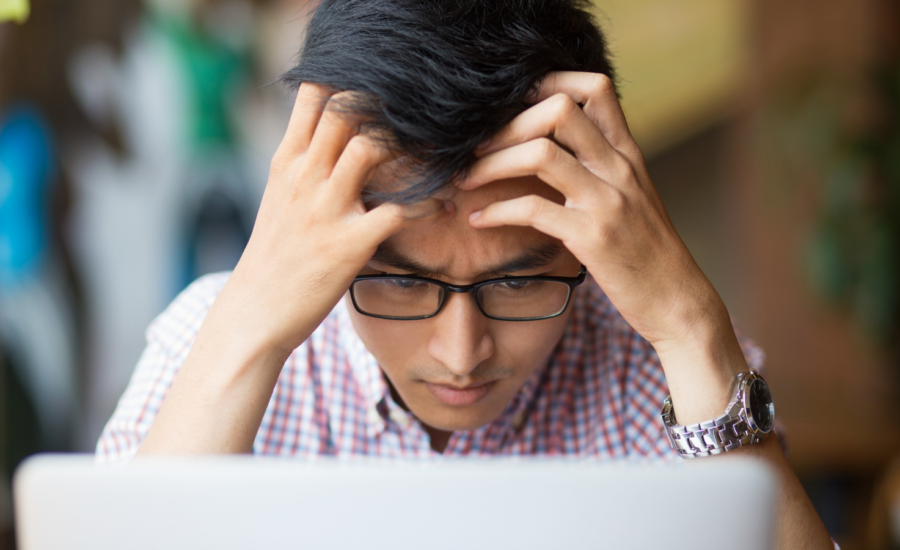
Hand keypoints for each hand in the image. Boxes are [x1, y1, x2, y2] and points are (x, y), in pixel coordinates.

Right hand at [221, 84, 437, 355]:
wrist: (255, 312)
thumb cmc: (274, 255)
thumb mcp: (279, 197)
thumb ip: (304, 161)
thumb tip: (329, 131)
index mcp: (288, 161)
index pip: (314, 93)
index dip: (350, 78)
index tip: (385, 85)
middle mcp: (305, 176)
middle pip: (344, 107)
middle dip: (386, 103)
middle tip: (421, 113)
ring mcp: (325, 208)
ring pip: (370, 147)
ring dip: (409, 146)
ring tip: (437, 154)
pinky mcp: (349, 244)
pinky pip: (398, 211)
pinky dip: (428, 205)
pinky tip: (442, 207)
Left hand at [460, 72, 727, 351]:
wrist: (678, 301)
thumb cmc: (648, 254)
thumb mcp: (632, 198)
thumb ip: (601, 168)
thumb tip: (556, 148)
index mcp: (628, 155)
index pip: (595, 88)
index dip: (548, 83)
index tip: (510, 104)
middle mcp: (619, 168)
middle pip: (559, 110)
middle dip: (507, 123)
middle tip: (476, 146)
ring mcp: (607, 201)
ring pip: (540, 153)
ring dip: (492, 163)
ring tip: (466, 179)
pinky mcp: (592, 237)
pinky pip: (531, 209)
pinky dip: (496, 210)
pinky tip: (478, 219)